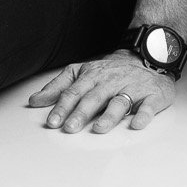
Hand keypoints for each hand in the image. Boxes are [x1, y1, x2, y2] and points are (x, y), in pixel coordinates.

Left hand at [27, 52, 176, 132]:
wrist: (147, 59)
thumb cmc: (110, 73)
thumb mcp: (82, 74)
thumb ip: (59, 87)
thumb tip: (34, 101)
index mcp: (93, 76)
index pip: (75, 91)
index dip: (63, 106)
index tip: (52, 121)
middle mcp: (111, 81)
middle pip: (94, 97)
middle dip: (81, 113)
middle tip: (70, 128)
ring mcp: (133, 87)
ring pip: (120, 101)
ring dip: (109, 115)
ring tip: (98, 128)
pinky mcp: (152, 95)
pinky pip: (149, 106)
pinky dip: (144, 115)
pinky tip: (137, 124)